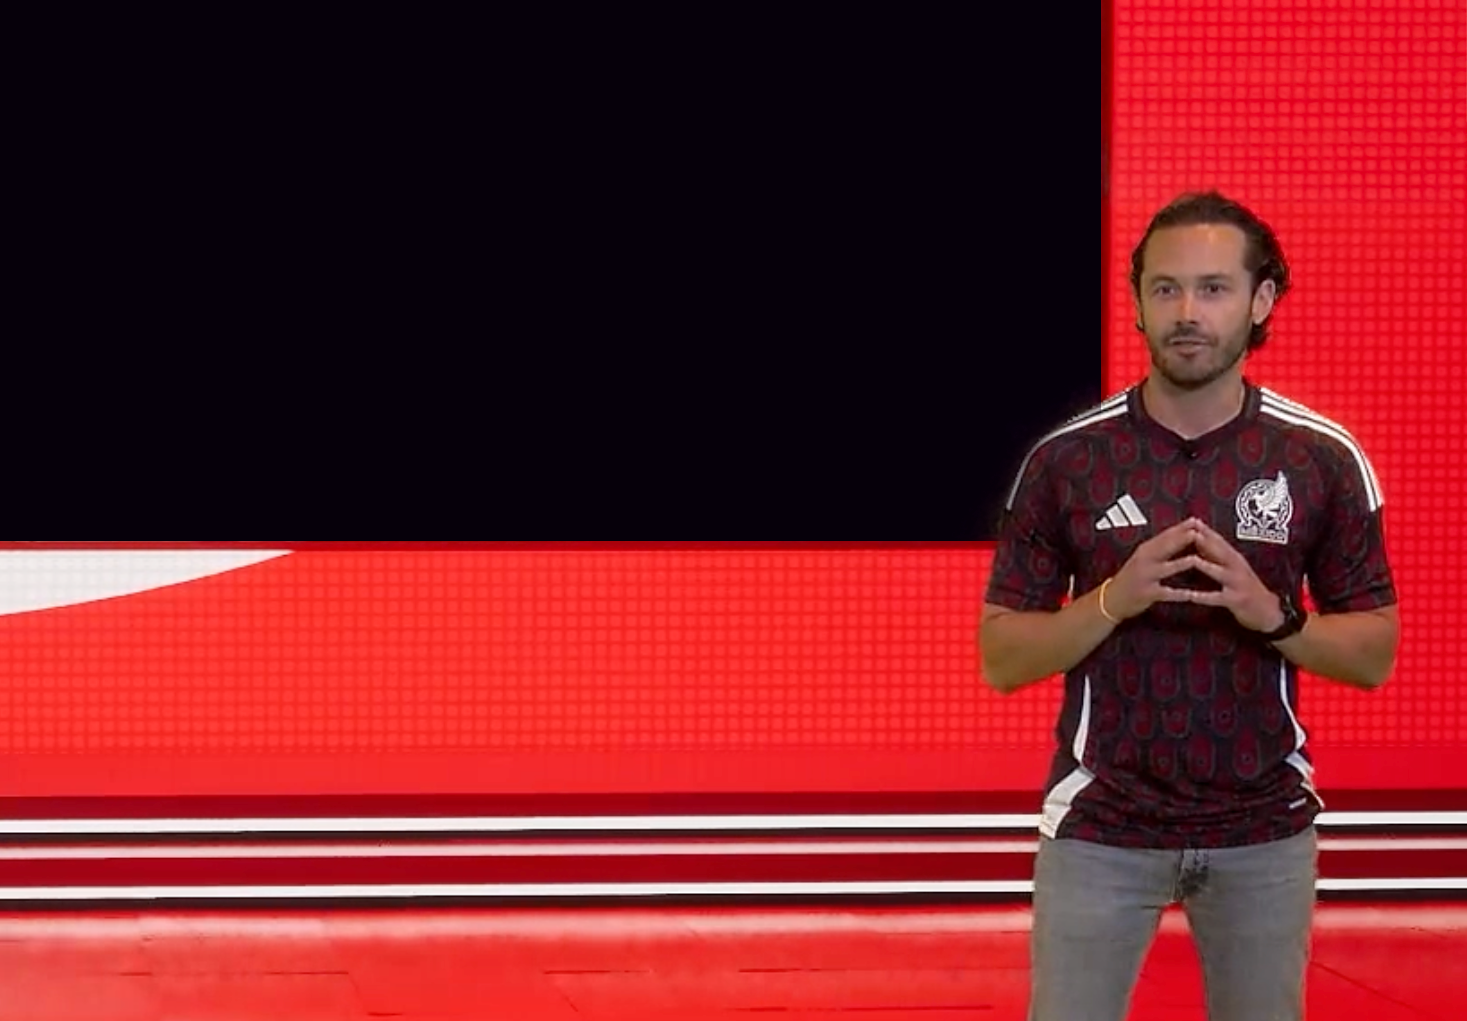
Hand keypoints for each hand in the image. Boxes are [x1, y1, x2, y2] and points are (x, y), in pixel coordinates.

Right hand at [1103, 518, 1209, 620]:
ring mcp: (1146, 577)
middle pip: (1165, 547)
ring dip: (1181, 564)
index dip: (1180, 527)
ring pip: (1166, 568)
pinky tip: (1191, 595)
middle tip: (1198, 532)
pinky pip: (1166, 593)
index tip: (1196, 520)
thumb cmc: (1132, 577)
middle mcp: (1144, 560)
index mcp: (1145, 550)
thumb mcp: (1143, 558)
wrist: (1112, 599)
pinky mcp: (1148, 594)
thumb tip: (1181, 532)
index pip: (1165, 536)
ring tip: (1195, 559)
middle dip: (1182, 539)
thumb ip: (1161, 547)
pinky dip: (1179, 594)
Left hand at [1158, 520, 1283, 631]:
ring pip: (1219, 573)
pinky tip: (1190, 596)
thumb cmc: (1246, 588)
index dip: (1207, 530)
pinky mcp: (1236, 601)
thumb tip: (1198, 537)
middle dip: (1206, 541)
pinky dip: (1203, 596)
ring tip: (1191, 560)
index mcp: (1235, 559)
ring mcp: (1237, 584)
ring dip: (1205, 565)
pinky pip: (1217, 598)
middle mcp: (1237, 568)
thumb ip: (1217, 555)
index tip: (1192, 519)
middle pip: (1220, 552)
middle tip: (1190, 531)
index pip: (1220, 541)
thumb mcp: (1234, 568)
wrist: (1268, 612)